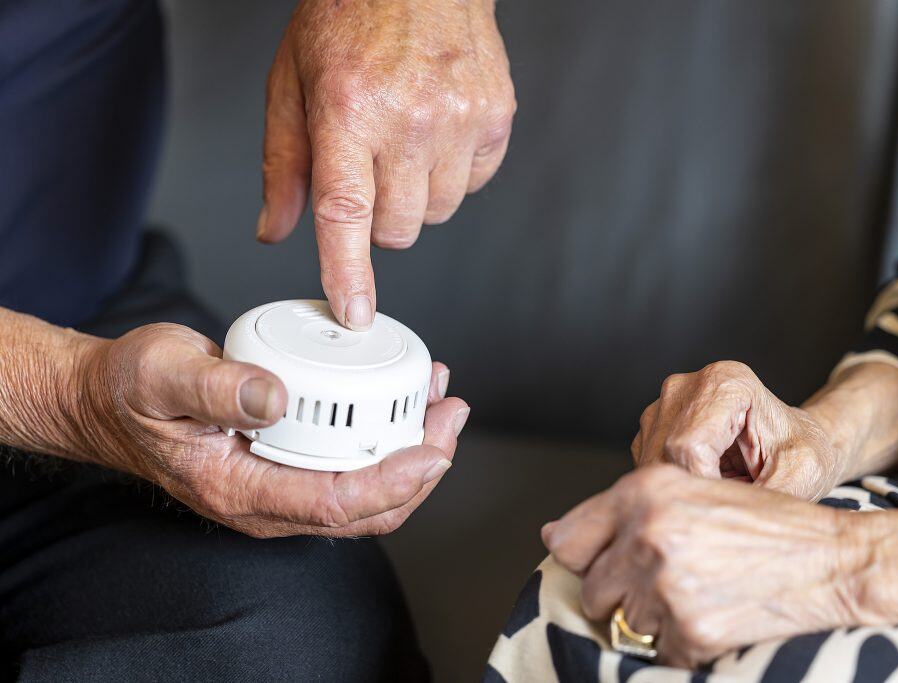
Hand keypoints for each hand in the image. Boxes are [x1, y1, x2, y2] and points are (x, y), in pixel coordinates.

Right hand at [78, 323, 468, 537]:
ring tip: (439, 399)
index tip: (433, 449)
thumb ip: (214, 387)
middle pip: (368, 508)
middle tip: (450, 413)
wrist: (111, 400)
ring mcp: (281, 485)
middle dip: (422, 465)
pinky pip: (352, 465)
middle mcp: (268, 499)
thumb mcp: (163, 374)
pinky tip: (403, 398)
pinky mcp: (290, 464)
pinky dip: (387, 434)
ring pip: (367, 490)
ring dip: (412, 449)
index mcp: (240, 489)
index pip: (336, 503)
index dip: (394, 480)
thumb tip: (275, 397)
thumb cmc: (131, 391)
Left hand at [258, 0, 515, 328]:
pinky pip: (474, 185)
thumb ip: (284, 164)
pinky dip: (452, 174)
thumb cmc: (348, 18)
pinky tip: (437, 133)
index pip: (347, 212)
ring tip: (404, 142)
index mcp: (348, 110)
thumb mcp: (291, 82)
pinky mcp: (495, 117)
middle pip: (397, 227)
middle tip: (369, 170)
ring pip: (437, 213)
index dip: (349, 271)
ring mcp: (460, 119)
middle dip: (378, 218)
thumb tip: (276, 230)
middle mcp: (410, 118)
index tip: (355, 313)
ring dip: (416, 197)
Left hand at [542, 465, 864, 666]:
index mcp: (644, 490)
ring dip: (656, 620)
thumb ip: (616, 510)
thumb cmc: (760, 523)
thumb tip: (550, 538)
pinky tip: (718, 614)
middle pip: (593, 590)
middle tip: (675, 580)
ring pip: (626, 624)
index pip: (569, 540)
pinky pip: (660, 652)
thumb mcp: (687, 489)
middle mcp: (648, 533)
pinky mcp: (691, 629)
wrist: (831, 559)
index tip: (611, 565)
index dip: (589, 559)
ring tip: (703, 593)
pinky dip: (684, 644)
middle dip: (624, 594)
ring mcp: (668, 584)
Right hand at [631, 361, 842, 500]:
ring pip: (650, 464)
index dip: (703, 489)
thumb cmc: (805, 454)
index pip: (688, 447)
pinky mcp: (653, 426)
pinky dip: (673, 487)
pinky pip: (648, 467)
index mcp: (727, 382)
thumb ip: (762, 499)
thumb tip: (727, 529)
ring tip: (721, 499)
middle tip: (726, 513)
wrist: (799, 442)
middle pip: (663, 455)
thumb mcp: (800, 479)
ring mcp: (665, 404)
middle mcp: (687, 386)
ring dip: (680, 492)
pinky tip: (705, 490)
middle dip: (691, 494)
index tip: (729, 511)